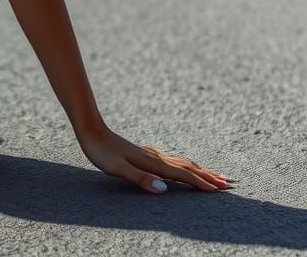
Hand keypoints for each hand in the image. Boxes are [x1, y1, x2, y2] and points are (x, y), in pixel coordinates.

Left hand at [77, 123, 233, 193]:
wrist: (90, 129)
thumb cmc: (101, 151)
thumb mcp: (117, 169)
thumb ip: (139, 179)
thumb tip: (164, 189)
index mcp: (152, 163)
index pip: (182, 174)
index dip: (202, 183)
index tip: (221, 189)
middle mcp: (155, 157)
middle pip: (187, 167)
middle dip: (208, 176)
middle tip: (229, 183)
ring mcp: (151, 153)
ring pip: (181, 162)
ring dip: (199, 169)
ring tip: (214, 175)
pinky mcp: (145, 153)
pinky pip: (172, 160)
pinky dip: (185, 165)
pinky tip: (182, 166)